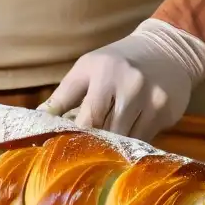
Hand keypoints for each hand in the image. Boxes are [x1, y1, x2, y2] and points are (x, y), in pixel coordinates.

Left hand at [38, 19, 204, 141]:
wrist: (167, 49)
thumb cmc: (116, 62)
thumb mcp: (87, 69)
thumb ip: (62, 96)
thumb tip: (38, 120)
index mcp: (104, 72)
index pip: (88, 117)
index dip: (77, 137)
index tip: (66, 148)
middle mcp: (131, 84)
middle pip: (108, 132)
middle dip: (96, 144)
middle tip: (84, 155)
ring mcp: (152, 99)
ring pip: (127, 139)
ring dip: (115, 146)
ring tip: (105, 149)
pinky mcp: (167, 112)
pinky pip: (144, 138)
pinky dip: (133, 141)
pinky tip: (129, 136)